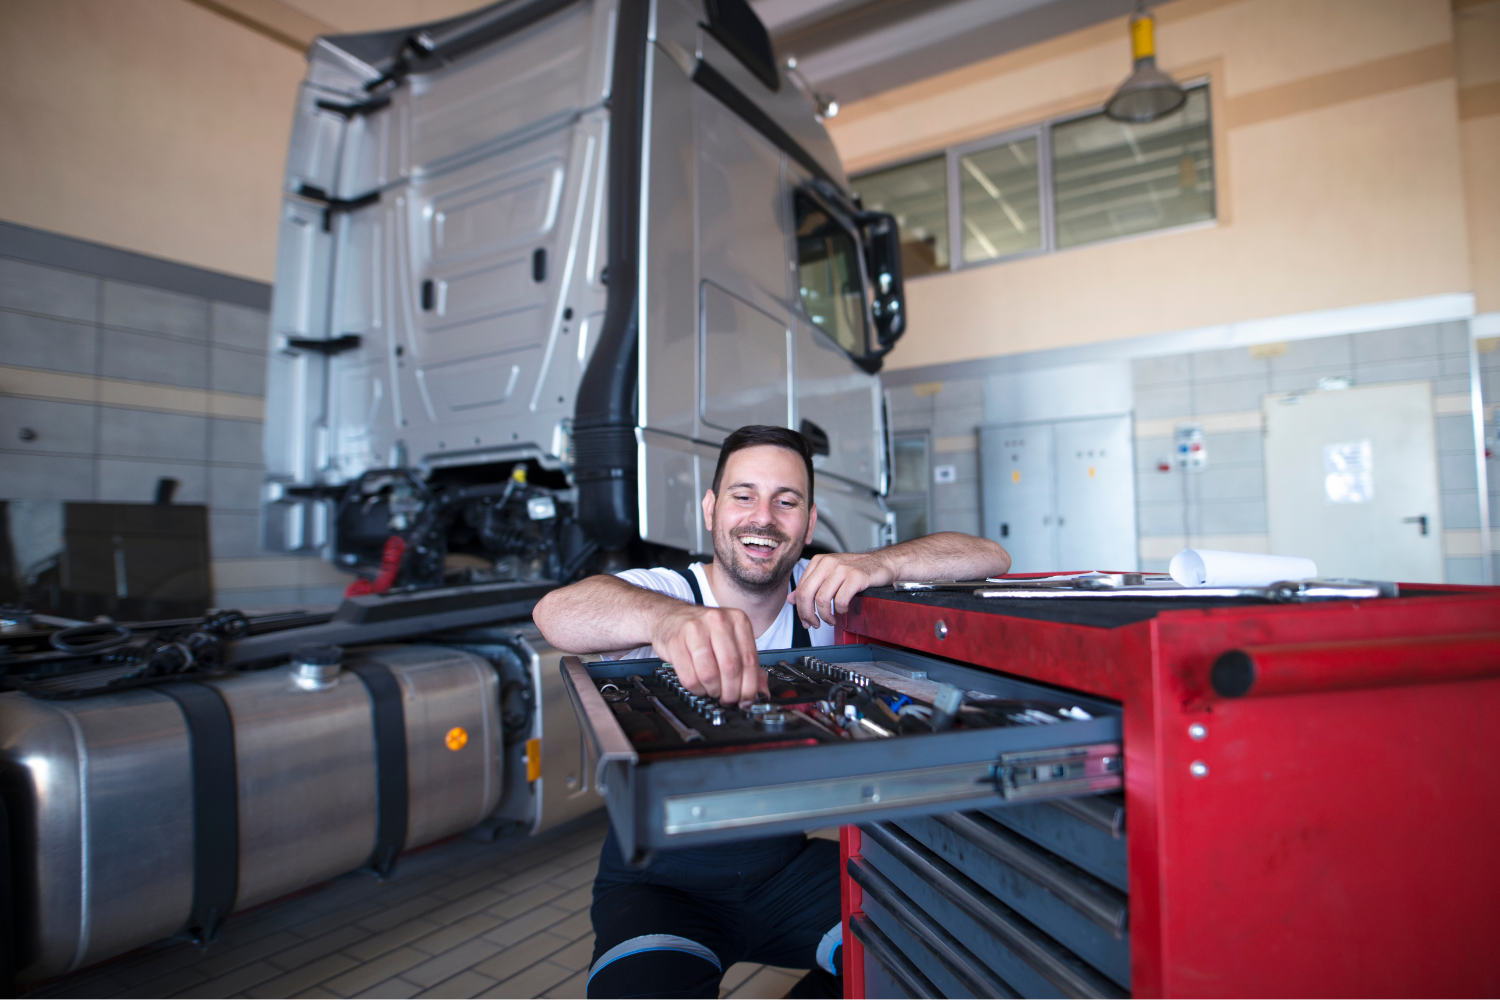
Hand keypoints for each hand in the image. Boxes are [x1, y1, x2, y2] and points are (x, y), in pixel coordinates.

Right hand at [648, 601, 765, 703]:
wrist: (670, 617)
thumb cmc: (704, 632)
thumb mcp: (732, 641)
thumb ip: (749, 665)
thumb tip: (762, 692)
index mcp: (738, 620)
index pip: (749, 660)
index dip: (749, 687)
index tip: (746, 700)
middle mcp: (718, 621)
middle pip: (731, 668)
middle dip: (731, 692)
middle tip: (728, 699)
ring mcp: (695, 629)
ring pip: (709, 674)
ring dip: (713, 691)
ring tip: (713, 691)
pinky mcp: (675, 641)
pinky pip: (689, 677)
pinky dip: (696, 689)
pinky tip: (699, 686)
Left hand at [790, 551, 894, 628]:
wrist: (883, 563)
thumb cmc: (857, 570)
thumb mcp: (830, 575)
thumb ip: (811, 585)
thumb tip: (792, 599)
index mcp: (818, 562)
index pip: (800, 589)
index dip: (800, 609)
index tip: (806, 619)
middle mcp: (828, 563)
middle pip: (806, 594)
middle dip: (808, 614)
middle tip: (814, 624)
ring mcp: (842, 569)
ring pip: (821, 599)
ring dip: (825, 616)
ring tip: (831, 620)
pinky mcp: (856, 577)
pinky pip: (840, 600)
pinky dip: (841, 610)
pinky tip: (844, 610)